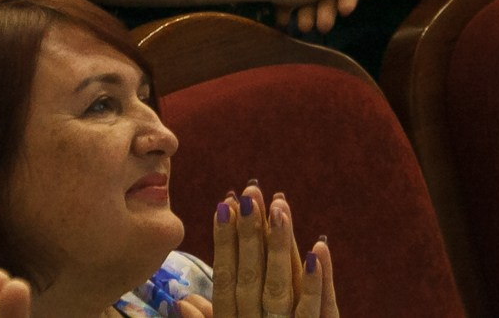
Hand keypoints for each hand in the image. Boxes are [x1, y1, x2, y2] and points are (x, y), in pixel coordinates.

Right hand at [183, 187, 336, 317]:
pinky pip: (315, 311)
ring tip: (280, 207)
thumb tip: (179, 299)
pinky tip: (319, 248)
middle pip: (251, 276)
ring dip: (280, 246)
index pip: (224, 278)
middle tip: (251, 192)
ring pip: (279, 287)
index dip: (223, 242)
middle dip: (250, 233)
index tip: (224, 204)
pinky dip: (316, 281)